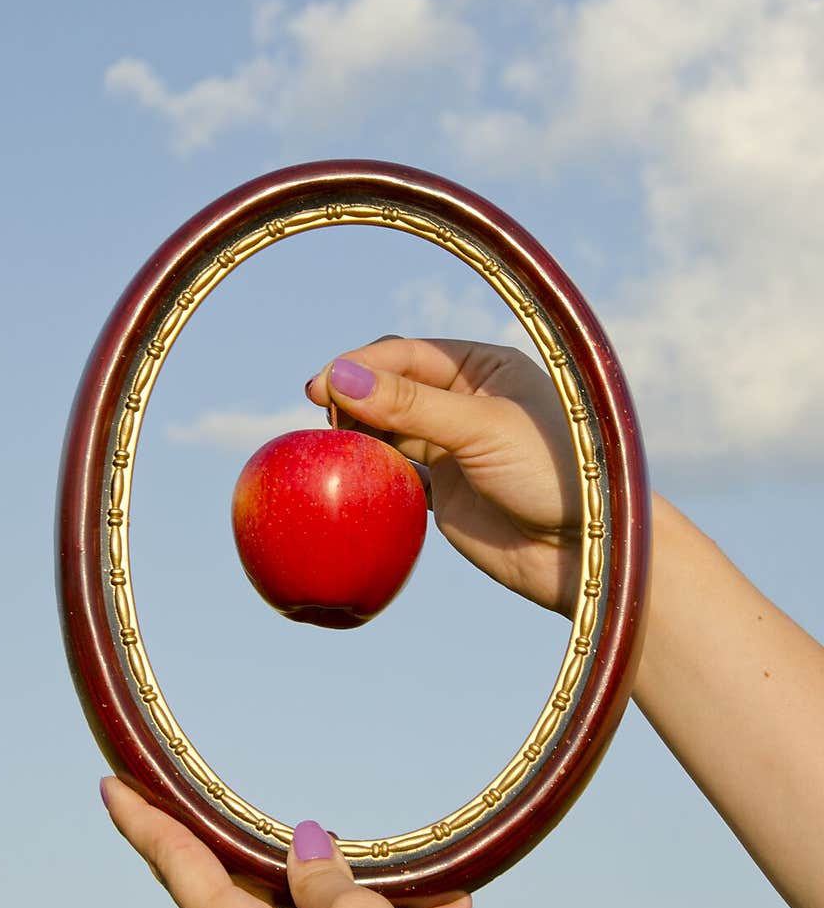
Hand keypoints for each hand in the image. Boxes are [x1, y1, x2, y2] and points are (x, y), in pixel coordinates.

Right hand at [306, 338, 581, 615]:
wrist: (585, 552)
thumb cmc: (554, 474)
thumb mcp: (483, 429)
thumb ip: (412, 405)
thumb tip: (341, 377)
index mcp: (484, 368)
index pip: (408, 354)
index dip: (361, 366)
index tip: (322, 385)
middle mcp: (466, 402)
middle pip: (391, 389)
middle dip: (355, 399)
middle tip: (323, 418)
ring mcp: (453, 449)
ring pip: (388, 432)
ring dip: (358, 438)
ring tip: (332, 452)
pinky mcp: (443, 494)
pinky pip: (394, 476)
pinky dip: (370, 476)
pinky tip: (347, 480)